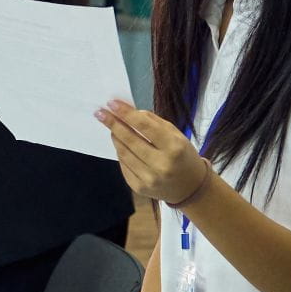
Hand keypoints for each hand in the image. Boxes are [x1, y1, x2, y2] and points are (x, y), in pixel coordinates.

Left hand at [96, 100, 211, 205]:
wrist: (190, 187)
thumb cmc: (183, 155)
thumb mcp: (176, 135)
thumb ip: (153, 122)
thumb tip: (129, 112)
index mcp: (174, 147)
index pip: (145, 126)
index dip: (126, 114)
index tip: (111, 103)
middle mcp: (161, 164)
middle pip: (130, 140)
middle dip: (113, 124)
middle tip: (100, 113)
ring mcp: (149, 179)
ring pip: (123, 153)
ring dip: (115, 137)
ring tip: (111, 127)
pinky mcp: (139, 188)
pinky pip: (123, 166)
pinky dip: (120, 152)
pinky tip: (120, 145)